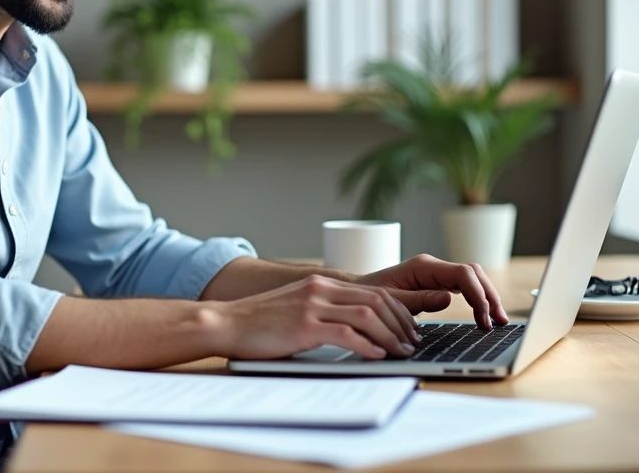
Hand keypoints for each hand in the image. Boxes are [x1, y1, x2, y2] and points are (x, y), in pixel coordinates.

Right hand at [212, 274, 422, 360]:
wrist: (226, 322)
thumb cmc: (259, 322)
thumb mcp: (297, 307)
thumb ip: (324, 310)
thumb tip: (357, 330)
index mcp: (321, 282)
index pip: (374, 291)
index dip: (398, 312)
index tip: (408, 330)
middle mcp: (320, 288)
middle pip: (377, 300)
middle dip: (401, 324)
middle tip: (411, 344)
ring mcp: (312, 305)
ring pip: (367, 315)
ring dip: (390, 336)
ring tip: (400, 352)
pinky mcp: (303, 325)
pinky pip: (346, 333)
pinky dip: (366, 346)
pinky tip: (376, 356)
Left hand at [354, 254, 508, 328]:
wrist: (357, 293)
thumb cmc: (370, 298)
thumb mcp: (391, 302)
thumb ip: (418, 300)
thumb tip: (448, 298)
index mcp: (422, 267)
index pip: (462, 274)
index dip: (478, 296)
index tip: (484, 320)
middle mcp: (432, 266)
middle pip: (473, 273)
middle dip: (489, 296)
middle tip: (499, 322)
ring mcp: (436, 273)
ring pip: (473, 278)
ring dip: (487, 297)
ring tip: (498, 321)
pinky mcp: (436, 282)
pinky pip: (464, 286)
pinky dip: (478, 298)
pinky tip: (486, 315)